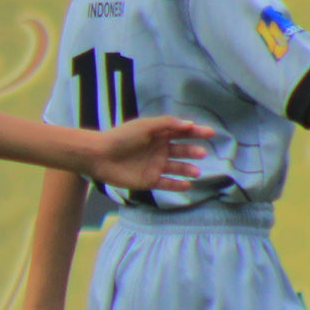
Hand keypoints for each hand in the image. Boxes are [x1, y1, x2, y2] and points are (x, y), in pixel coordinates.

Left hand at [86, 116, 209, 192]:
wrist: (99, 156)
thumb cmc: (120, 137)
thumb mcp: (144, 126)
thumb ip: (166, 124)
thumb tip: (189, 123)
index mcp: (158, 135)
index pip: (181, 133)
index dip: (196, 132)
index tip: (210, 133)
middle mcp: (158, 150)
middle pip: (182, 151)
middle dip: (193, 152)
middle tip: (201, 153)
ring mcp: (154, 166)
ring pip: (177, 168)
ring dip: (188, 170)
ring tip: (196, 171)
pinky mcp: (148, 180)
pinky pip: (167, 184)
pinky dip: (177, 185)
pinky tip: (187, 185)